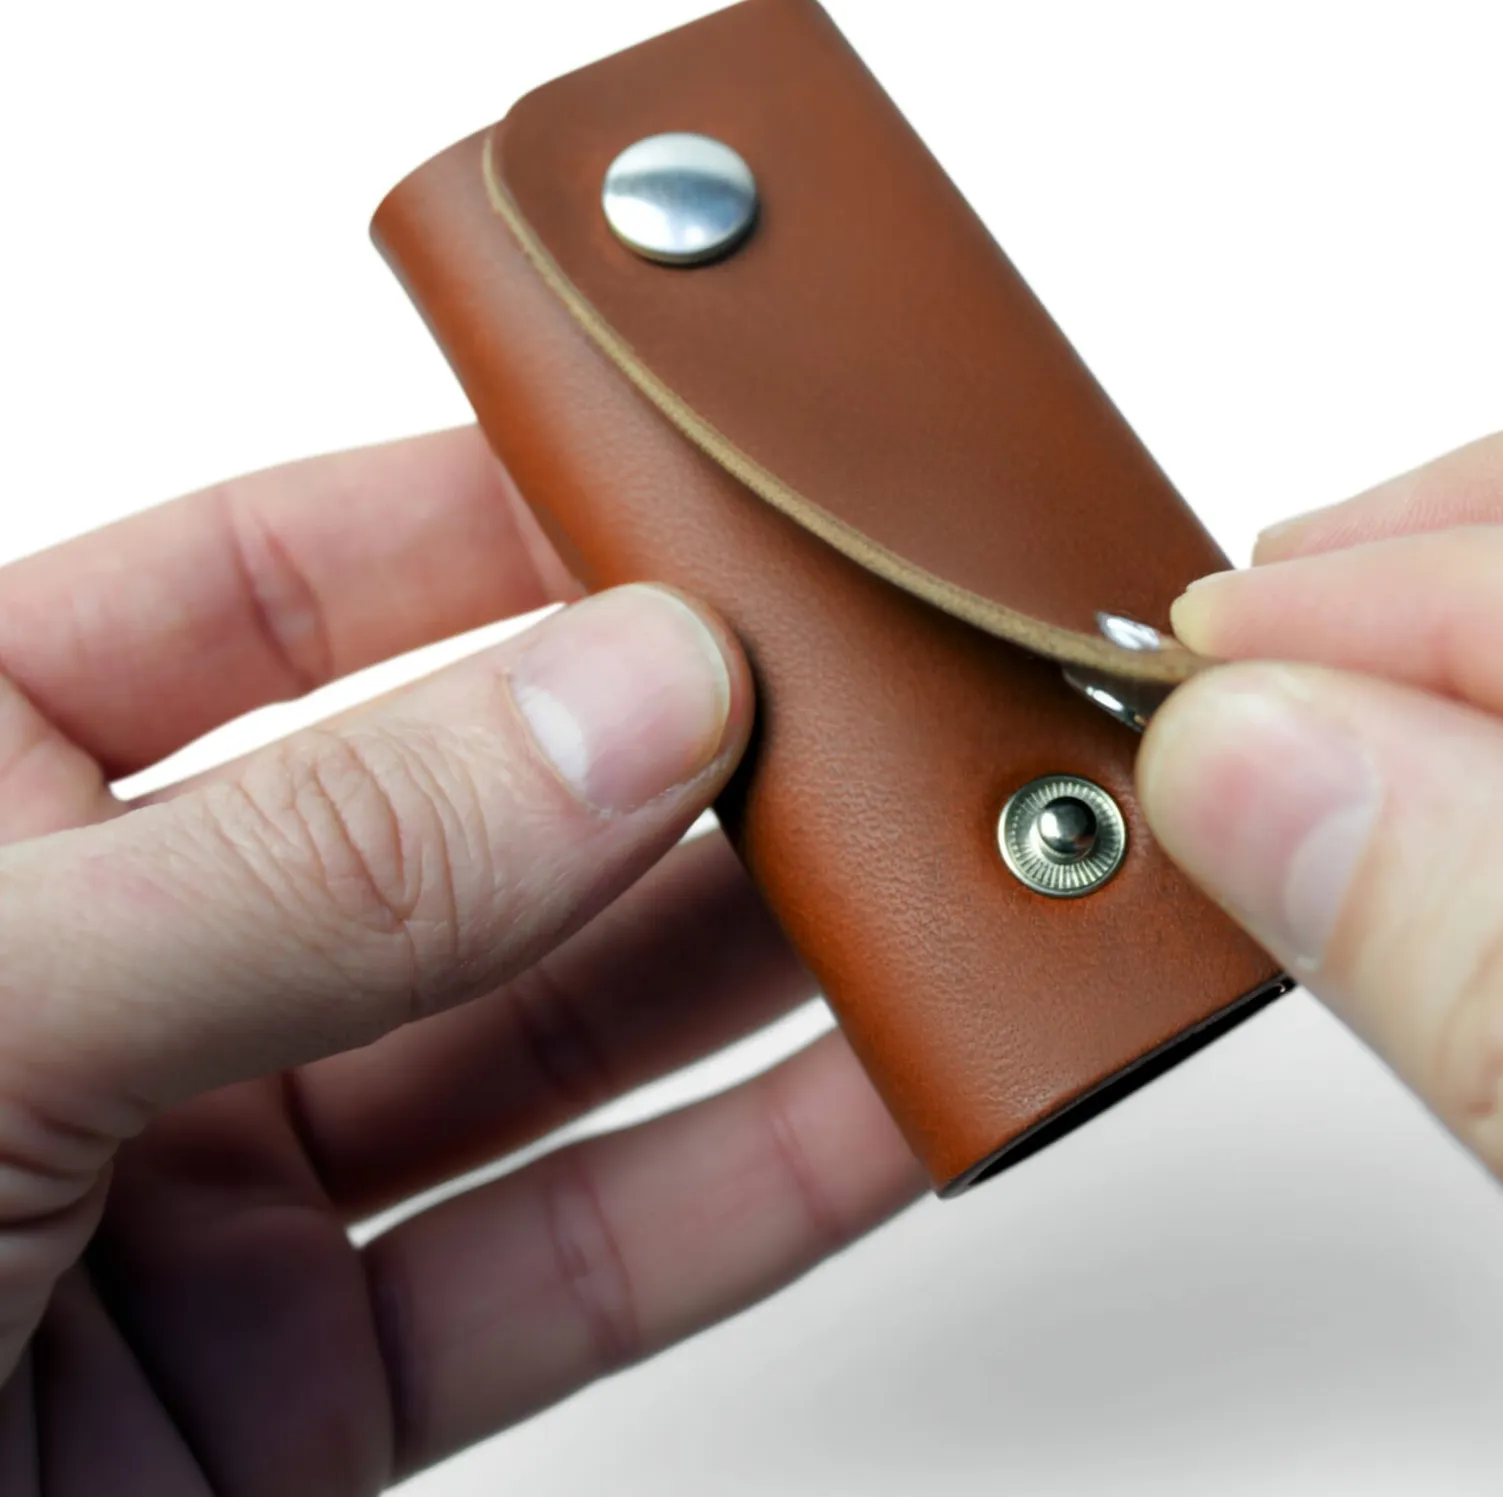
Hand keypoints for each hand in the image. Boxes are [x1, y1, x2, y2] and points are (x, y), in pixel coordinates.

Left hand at [0, 429, 921, 1494]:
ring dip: (758, 957)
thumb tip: (615, 708)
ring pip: (555, 1036)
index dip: (496, 518)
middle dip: (684, 750)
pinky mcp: (309, 1391)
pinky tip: (892, 1091)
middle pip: (468, 811)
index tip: (702, 492)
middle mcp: (112, 974)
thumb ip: (302, 874)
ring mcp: (220, 1191)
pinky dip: (751, 1180)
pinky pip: (575, 1258)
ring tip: (938, 865)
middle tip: (872, 688)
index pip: (275, 584)